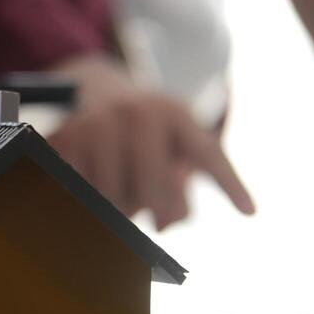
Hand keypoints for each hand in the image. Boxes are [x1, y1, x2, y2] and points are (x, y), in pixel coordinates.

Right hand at [49, 54, 254, 228]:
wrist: (94, 89)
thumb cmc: (145, 131)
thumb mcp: (173, 142)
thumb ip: (183, 185)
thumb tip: (166, 224)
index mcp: (174, 112)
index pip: (207, 153)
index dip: (230, 184)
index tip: (249, 212)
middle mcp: (137, 114)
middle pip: (155, 193)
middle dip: (157, 212)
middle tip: (159, 216)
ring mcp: (97, 125)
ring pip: (115, 200)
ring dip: (121, 210)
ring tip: (123, 191)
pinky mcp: (63, 140)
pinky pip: (82, 195)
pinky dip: (90, 204)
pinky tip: (95, 191)